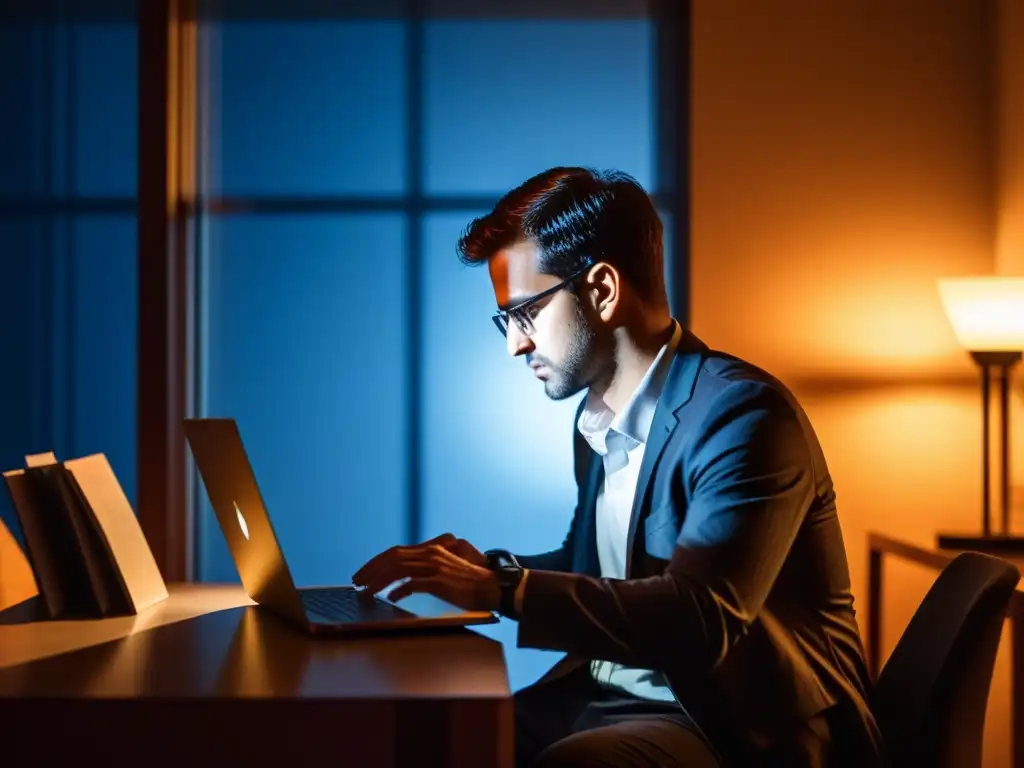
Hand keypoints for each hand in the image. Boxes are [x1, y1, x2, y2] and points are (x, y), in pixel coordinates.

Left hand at [351, 533, 498, 611]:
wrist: (493, 587)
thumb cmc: (468, 583)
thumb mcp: (444, 570)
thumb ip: (423, 571)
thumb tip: (398, 586)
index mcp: (430, 549)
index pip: (395, 551)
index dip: (376, 562)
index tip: (362, 573)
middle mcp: (430, 554)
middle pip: (391, 557)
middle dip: (370, 570)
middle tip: (356, 582)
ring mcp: (435, 566)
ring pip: (397, 569)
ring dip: (378, 581)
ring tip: (365, 592)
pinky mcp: (439, 581)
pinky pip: (412, 584)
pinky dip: (398, 591)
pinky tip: (390, 599)